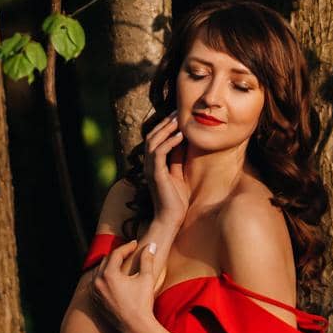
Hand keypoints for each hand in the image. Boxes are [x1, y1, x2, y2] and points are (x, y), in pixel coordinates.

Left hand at [90, 239, 160, 332]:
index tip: (135, 244)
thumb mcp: (146, 278)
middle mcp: (98, 282)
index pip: (116, 254)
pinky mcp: (95, 302)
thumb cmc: (142, 303)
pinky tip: (113, 278)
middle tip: (129, 252)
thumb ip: (147, 259)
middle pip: (106, 261)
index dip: (127, 247)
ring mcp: (95, 293)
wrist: (136, 328)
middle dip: (118, 255)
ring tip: (121, 263)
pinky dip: (103, 278)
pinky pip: (96, 284)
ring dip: (109, 266)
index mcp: (109, 274)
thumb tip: (151, 245)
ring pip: (99, 272)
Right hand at [143, 111, 190, 229]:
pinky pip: (159, 153)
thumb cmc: (176, 200)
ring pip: (153, 141)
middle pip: (152, 136)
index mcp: (153, 164)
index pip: (155, 139)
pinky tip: (180, 135)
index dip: (164, 126)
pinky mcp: (156, 174)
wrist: (171, 220)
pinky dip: (169, 142)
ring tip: (178, 119)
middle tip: (177, 111)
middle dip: (164, 122)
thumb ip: (178, 158)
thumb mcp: (179, 174)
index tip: (176, 115)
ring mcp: (150, 169)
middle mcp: (149, 164)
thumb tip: (184, 141)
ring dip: (166, 128)